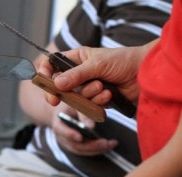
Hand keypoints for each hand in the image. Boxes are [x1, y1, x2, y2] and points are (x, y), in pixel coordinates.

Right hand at [37, 44, 152, 107]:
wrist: (145, 75)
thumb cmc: (124, 61)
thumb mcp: (97, 64)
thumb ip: (76, 75)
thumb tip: (57, 84)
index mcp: (76, 59)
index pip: (53, 65)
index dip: (45, 74)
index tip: (43, 83)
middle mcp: (79, 73)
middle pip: (59, 86)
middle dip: (61, 93)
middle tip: (55, 100)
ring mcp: (87, 87)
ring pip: (75, 98)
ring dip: (88, 95)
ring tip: (102, 87)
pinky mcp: (96, 100)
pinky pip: (88, 106)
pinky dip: (98, 102)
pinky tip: (109, 94)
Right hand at [51, 108, 117, 155]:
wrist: (65, 111)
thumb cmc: (72, 104)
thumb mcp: (76, 103)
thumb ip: (83, 113)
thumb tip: (92, 126)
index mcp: (58, 123)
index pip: (61, 130)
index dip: (70, 134)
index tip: (80, 137)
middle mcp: (61, 136)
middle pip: (74, 144)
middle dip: (91, 145)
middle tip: (106, 142)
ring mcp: (68, 143)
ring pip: (81, 150)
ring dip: (97, 149)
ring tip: (112, 144)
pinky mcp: (75, 147)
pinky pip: (85, 151)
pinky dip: (97, 150)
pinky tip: (109, 145)